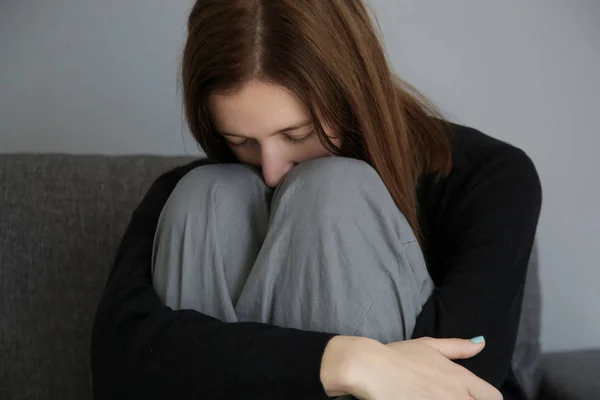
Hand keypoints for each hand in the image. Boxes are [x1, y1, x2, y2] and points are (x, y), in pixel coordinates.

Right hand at [320, 336, 501, 399]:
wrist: (370, 367)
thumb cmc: (398, 355)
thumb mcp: (429, 346)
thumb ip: (457, 347)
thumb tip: (481, 343)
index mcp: (460, 377)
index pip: (493, 397)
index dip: (485, 398)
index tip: (472, 397)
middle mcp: (456, 394)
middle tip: (452, 398)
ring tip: (435, 399)